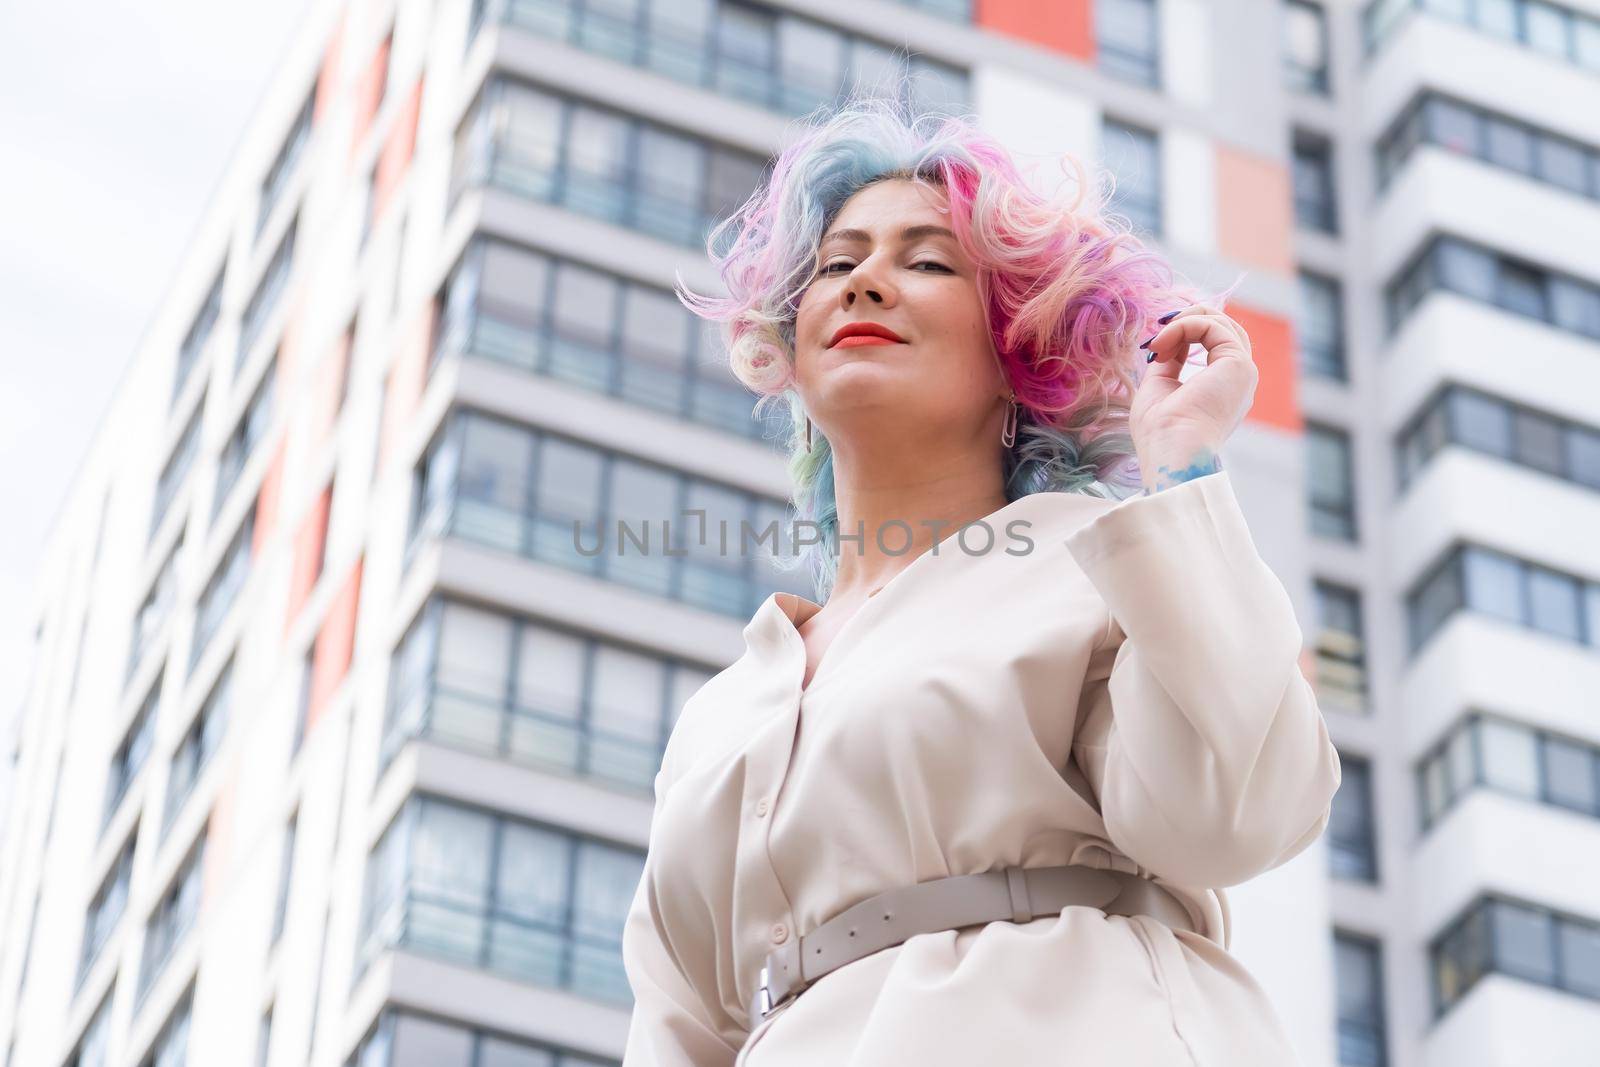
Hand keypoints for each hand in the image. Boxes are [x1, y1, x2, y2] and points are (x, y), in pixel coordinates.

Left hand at [1131, 305, 1257, 492]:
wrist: (1170, 451)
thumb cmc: (1160, 432)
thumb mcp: (1160, 387)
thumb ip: (1169, 361)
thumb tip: (1168, 340)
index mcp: (1223, 388)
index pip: (1214, 343)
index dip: (1185, 333)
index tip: (1154, 346)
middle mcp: (1238, 379)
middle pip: (1224, 328)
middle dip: (1188, 320)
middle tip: (1158, 331)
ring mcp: (1242, 371)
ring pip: (1221, 322)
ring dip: (1184, 321)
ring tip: (1158, 341)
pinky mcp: (1238, 364)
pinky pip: (1212, 326)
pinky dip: (1183, 326)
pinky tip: (1162, 343)